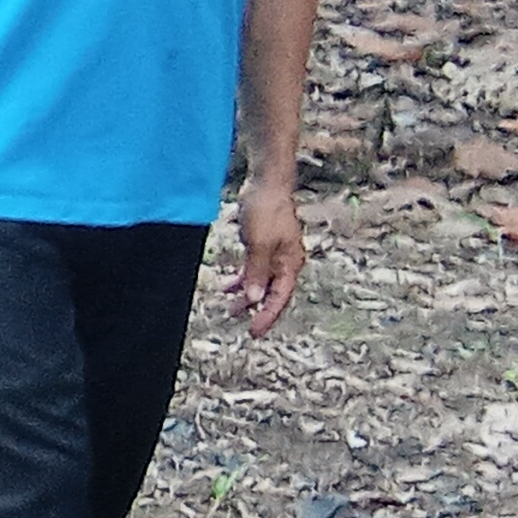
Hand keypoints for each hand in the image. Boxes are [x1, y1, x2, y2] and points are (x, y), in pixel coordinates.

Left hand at [229, 182, 304, 335]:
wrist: (266, 185)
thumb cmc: (266, 211)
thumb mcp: (259, 244)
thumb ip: (257, 272)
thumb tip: (254, 298)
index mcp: (290, 264)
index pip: (279, 298)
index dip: (267, 316)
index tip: (254, 332)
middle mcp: (286, 262)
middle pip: (272, 293)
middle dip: (256, 310)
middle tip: (242, 325)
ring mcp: (275, 254)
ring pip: (261, 283)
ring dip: (246, 296)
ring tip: (230, 308)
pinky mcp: (263, 246)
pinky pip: (254, 270)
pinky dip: (242, 279)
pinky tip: (228, 286)